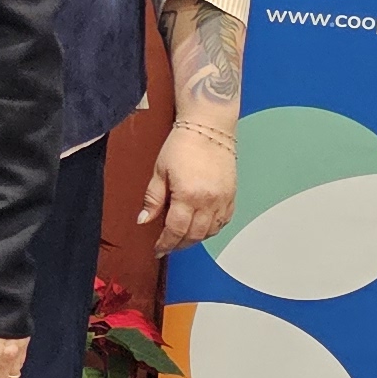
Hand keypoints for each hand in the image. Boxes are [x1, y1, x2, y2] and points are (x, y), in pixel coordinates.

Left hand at [141, 120, 236, 253]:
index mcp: (188, 195)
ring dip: (196, 238)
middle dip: (179, 244)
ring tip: (182, 238)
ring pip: (211, 231)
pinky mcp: (232, 195)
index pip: (176, 230)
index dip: (166, 243)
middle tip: (168, 246)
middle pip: (194, 235)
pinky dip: (213, 229)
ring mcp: (223, 199)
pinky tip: (202, 227)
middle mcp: (209, 201)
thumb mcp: (159, 171)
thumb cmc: (183, 144)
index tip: (158, 249)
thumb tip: (144, 220)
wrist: (208, 127)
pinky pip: (224, 221)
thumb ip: (152, 199)